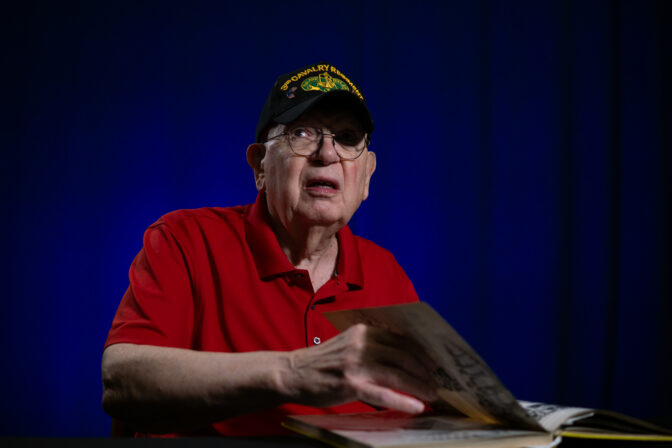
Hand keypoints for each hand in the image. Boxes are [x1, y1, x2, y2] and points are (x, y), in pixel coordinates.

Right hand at [280, 323, 436, 413]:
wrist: (293, 373)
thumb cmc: (323, 362)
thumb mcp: (348, 343)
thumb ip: (372, 346)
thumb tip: (402, 359)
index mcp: (363, 331)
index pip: (400, 340)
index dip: (420, 353)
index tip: (432, 363)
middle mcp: (362, 343)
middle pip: (404, 356)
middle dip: (423, 371)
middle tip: (435, 382)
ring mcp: (357, 364)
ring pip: (398, 374)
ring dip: (419, 386)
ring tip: (431, 395)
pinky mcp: (352, 385)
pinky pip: (385, 393)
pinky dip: (404, 400)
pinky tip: (416, 406)